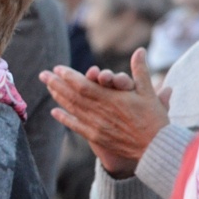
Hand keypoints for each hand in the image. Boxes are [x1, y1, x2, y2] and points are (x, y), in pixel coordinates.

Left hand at [39, 48, 170, 177]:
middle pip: (72, 95)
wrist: (155, 148)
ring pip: (72, 109)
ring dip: (58, 97)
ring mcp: (96, 125)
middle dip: (56, 84)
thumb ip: (140, 71)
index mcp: (111, 99)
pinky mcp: (96, 136)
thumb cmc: (154, 119)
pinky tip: (55, 112)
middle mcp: (100, 112)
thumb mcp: (149, 92)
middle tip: (43, 74)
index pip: (83, 85)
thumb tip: (140, 50)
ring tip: (48, 87)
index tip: (57, 69)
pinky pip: (76, 126)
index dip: (69, 77)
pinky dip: (64, 118)